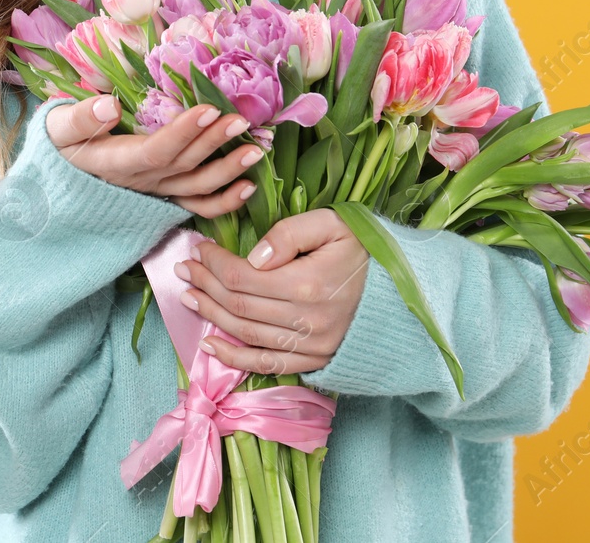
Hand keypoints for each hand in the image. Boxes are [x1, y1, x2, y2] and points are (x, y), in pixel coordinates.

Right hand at [45, 95, 260, 218]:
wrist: (56, 185)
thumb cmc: (59, 149)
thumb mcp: (57, 130)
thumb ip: (80, 118)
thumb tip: (106, 105)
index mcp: (117, 163)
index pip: (157, 150)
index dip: (184, 132)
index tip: (209, 109)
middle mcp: (141, 182)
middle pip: (184, 165)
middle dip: (214, 143)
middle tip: (242, 120)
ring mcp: (155, 193)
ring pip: (196, 187)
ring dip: (228, 171)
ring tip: (255, 151)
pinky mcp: (163, 197)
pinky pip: (196, 206)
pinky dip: (224, 202)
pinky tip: (248, 187)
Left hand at [175, 209, 369, 373]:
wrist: (405, 291)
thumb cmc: (366, 251)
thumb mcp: (333, 225)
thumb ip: (290, 233)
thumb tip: (253, 255)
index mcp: (308, 284)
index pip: (243, 276)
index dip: (215, 263)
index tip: (199, 249)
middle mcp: (307, 321)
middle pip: (239, 305)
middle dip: (206, 285)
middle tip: (184, 270)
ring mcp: (311, 345)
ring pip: (246, 334)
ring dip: (212, 316)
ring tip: (189, 297)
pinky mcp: (315, 360)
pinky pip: (267, 365)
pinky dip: (234, 358)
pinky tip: (210, 345)